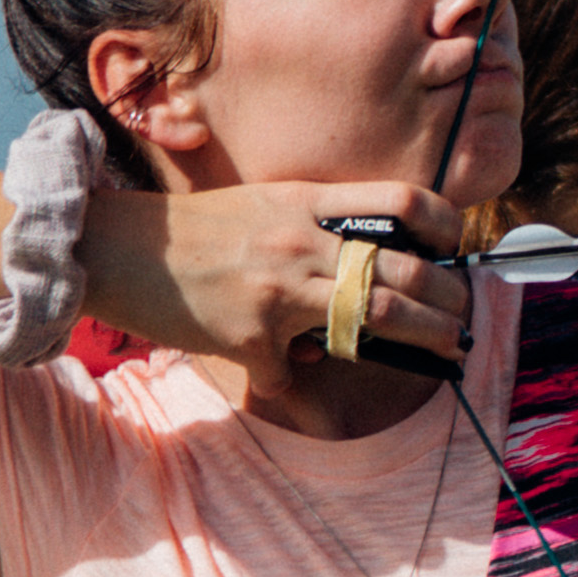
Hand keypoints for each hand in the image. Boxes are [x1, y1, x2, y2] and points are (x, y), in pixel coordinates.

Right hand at [98, 181, 475, 377]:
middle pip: (404, 270)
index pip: (400, 200)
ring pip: (376, 316)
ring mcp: (279, 292)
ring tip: (446, 346)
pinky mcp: (251, 338)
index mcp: (305, 202)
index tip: (453, 246)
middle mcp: (300, 242)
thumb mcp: (262, 206)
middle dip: (449, 299)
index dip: (443, 222)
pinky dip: (293, 376)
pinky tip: (288, 372)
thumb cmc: (191, 230)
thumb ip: (315, 228)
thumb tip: (362, 272)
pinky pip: (292, 369)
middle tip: (463, 314)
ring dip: (425, 336)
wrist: (113, 248)